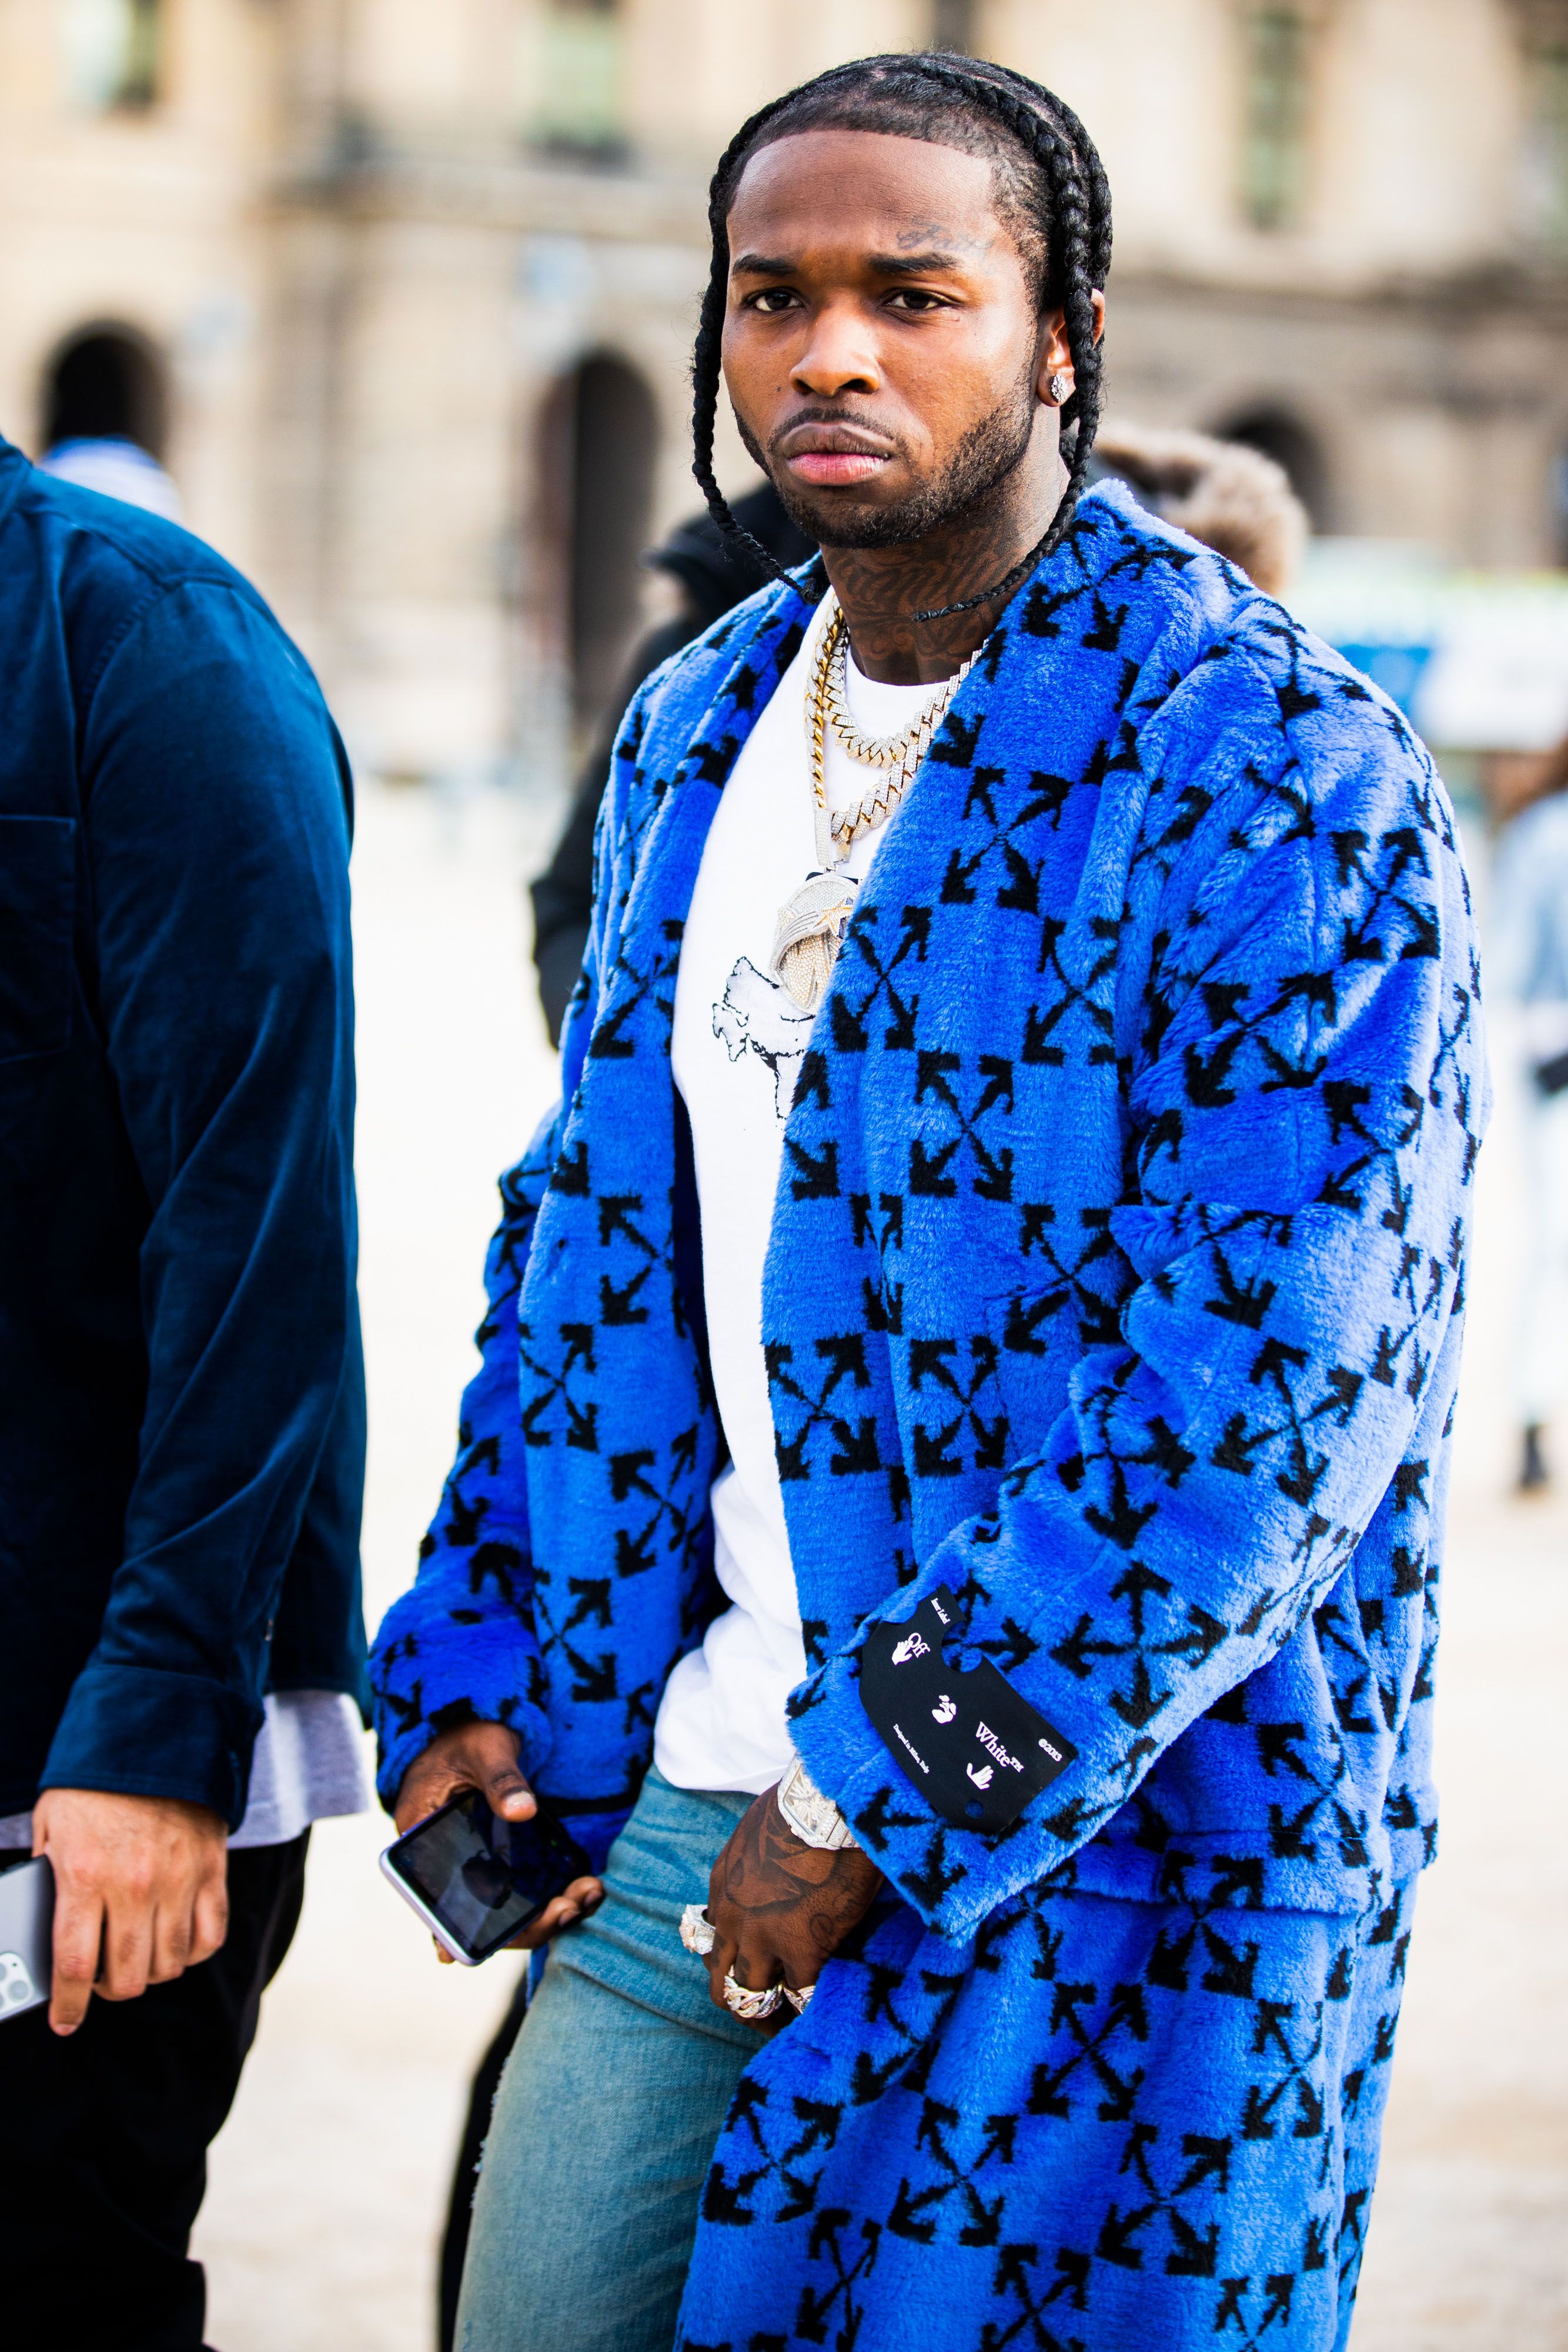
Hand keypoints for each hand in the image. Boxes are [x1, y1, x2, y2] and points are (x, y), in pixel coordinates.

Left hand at [33, 1789, 229, 2036]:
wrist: (155, 1734)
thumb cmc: (95, 1783)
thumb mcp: (50, 1827)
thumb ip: (47, 1879)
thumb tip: (43, 1928)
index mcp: (85, 1877)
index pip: (76, 1967)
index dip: (69, 2005)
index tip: (64, 2021)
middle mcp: (134, 1886)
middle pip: (127, 1977)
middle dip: (108, 1992)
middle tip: (100, 1981)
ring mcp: (179, 1880)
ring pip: (168, 1963)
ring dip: (149, 1972)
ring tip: (136, 1957)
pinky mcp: (212, 1870)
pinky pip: (209, 1936)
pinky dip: (192, 1952)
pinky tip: (175, 1943)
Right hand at [393, 1721, 602, 1961]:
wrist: (473, 1725)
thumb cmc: (469, 1735)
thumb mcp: (485, 1748)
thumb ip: (501, 1777)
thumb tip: (522, 1811)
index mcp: (420, 1844)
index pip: (442, 1907)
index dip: (476, 1933)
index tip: (515, 1933)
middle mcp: (443, 1867)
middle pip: (481, 1918)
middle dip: (531, 1922)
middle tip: (573, 1904)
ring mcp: (473, 1868)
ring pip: (505, 1911)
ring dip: (547, 1913)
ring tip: (589, 1893)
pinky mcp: (498, 1861)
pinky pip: (520, 1893)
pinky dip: (549, 1897)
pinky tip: (582, 1891)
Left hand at [705, 1784, 881, 2029]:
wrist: (827, 1802)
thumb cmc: (803, 1803)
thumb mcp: (759, 1831)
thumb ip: (757, 1863)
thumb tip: (777, 1873)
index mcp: (721, 1888)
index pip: (714, 1943)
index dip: (734, 1962)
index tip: (755, 1970)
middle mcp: (732, 1919)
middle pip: (721, 1982)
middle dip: (740, 2005)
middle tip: (765, 2016)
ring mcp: (764, 1938)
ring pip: (750, 1998)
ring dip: (768, 2018)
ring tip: (790, 2025)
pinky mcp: (803, 1948)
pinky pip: (799, 1997)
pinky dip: (808, 2008)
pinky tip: (822, 2009)